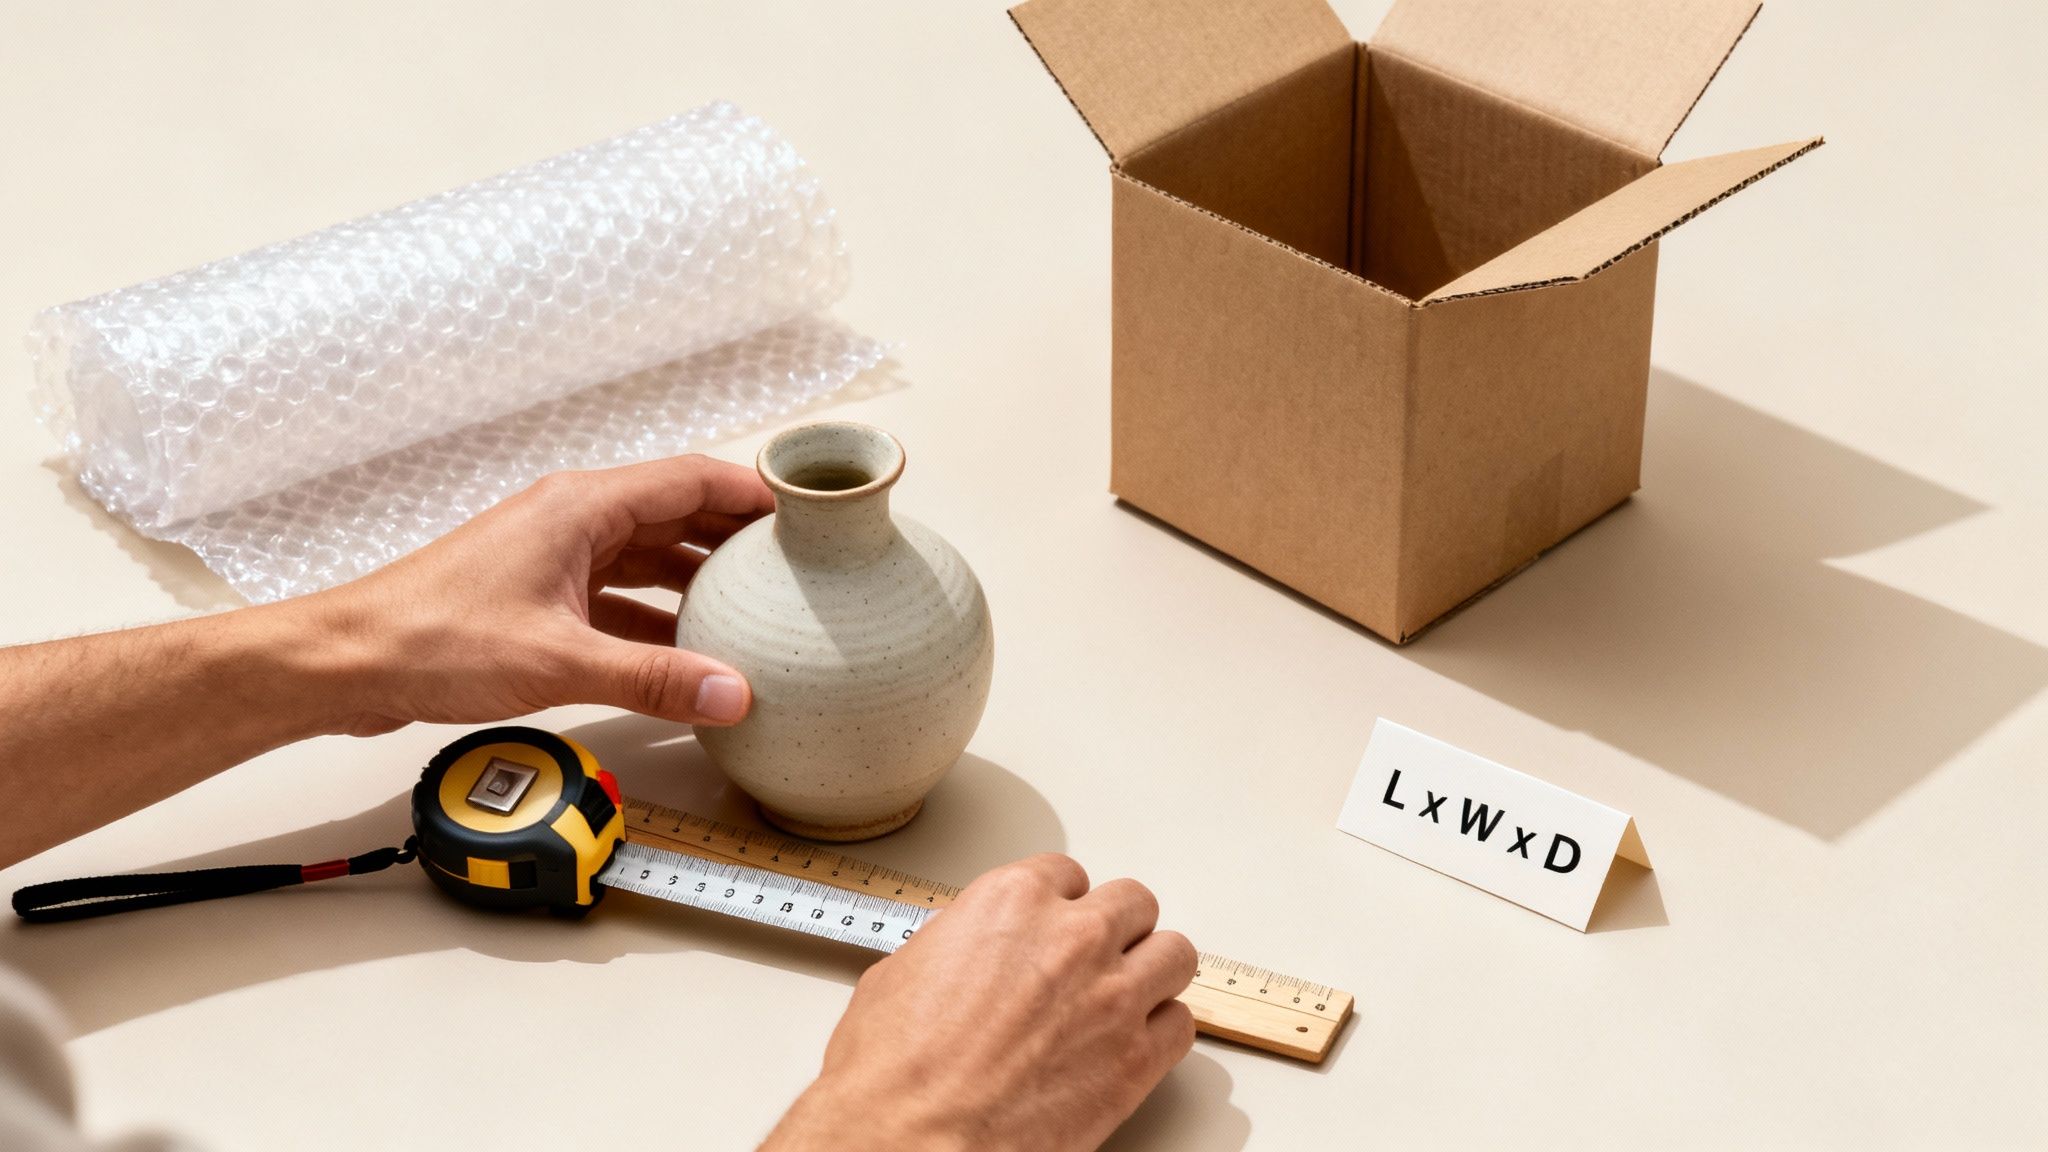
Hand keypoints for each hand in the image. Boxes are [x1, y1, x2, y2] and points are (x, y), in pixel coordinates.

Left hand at [313, 454, 774, 733]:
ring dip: (699, 580)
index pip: (691, 478)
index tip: (807, 512)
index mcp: (581, 507)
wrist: (347, 662)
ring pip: (648, 557)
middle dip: (737, 537)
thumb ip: (653, 679)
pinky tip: (687, 653)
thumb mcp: (560, 662)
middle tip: (799, 563)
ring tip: (758, 608)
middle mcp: (572, 520)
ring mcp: (553, 558)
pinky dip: (657, 617)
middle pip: (676, 514)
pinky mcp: (537, 597)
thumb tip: (732, 695)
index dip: (753, 492)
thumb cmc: (431, 640)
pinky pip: (618, 595)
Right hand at [762, 856, 1198, 1151]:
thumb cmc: (894, 1069)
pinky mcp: (1136, 1059)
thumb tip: (969, 952)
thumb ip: (958, 942)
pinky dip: (1162, 1031)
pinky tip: (1135, 1043)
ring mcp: (1114, 996)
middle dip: (1115, 929)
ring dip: (1152, 971)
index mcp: (1013, 902)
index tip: (1055, 926)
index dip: (1060, 905)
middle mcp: (1073, 937)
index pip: (1066, 875)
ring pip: (1175, 954)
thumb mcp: (904, 970)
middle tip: (1096, 959)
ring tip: (1129, 995)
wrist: (911, 1138)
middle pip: (1133, 904)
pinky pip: (1182, 1024)